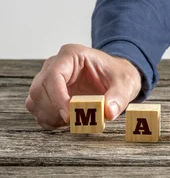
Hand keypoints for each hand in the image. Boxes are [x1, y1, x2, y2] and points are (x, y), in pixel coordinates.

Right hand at [25, 44, 141, 128]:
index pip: (54, 75)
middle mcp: (55, 65)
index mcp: (72, 55)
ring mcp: (49, 79)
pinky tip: (66, 123)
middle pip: (39, 89)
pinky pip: (38, 109)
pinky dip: (48, 120)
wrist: (116, 77)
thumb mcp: (126, 83)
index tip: (68, 115)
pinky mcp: (48, 93)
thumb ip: (119, 97)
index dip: (58, 97)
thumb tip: (109, 112)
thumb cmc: (118, 75)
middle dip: (53, 109)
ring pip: (35, 100)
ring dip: (49, 116)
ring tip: (72, 122)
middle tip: (72, 121)